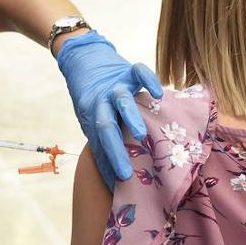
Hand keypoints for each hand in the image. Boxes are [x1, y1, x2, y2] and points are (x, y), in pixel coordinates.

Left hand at [56, 31, 162, 186]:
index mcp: (93, 118)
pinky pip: (138, 72)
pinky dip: (148, 80)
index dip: (109, 164)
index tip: (120, 184)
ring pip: (121, 100)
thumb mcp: (94, 122)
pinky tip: (159, 93)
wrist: (85, 61)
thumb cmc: (96, 101)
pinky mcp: (127, 71)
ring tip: (140, 133)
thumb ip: (104, 146)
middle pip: (105, 126)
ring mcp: (115, 86)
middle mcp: (102, 102)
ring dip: (129, 117)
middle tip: (125, 171)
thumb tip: (114, 184)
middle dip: (115, 149)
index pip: (100, 144)